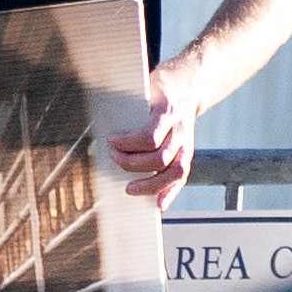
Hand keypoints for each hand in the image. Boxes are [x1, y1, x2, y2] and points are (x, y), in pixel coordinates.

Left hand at [114, 74, 197, 199]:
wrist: (190, 86)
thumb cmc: (162, 88)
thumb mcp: (146, 86)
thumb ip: (130, 104)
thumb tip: (101, 119)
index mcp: (168, 112)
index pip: (150, 137)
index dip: (127, 143)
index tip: (111, 140)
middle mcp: (181, 130)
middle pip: (160, 158)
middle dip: (132, 163)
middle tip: (114, 157)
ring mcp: (187, 144)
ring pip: (174, 172)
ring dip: (149, 184)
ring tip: (129, 188)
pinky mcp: (188, 153)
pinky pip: (182, 178)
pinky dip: (171, 193)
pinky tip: (159, 205)